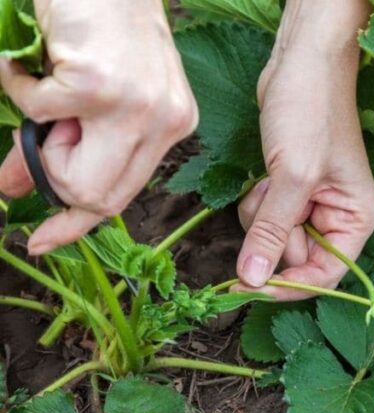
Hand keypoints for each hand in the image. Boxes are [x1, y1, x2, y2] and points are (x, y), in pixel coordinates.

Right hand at [0, 0, 196, 253]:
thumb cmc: (98, 22)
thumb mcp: (93, 92)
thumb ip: (66, 143)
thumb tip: (15, 189)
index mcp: (171, 125)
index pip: (124, 193)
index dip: (78, 222)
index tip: (42, 242)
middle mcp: (163, 121)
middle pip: (99, 197)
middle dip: (54, 179)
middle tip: (41, 135)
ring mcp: (134, 107)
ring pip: (70, 172)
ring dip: (39, 137)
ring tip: (49, 89)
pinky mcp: (97, 86)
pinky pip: (36, 112)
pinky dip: (17, 85)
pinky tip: (32, 60)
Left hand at [234, 1, 373, 300]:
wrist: (301, 63)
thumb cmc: (311, 113)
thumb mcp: (292, 177)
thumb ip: (272, 233)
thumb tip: (251, 282)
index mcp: (357, 219)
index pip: (326, 275)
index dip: (289, 286)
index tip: (248, 288)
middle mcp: (339, 217)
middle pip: (296, 258)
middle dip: (273, 235)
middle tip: (269, 198)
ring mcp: (314, 205)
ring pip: (275, 239)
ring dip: (260, 217)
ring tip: (267, 180)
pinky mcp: (291, 190)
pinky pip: (266, 217)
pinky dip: (257, 202)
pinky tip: (263, 175)